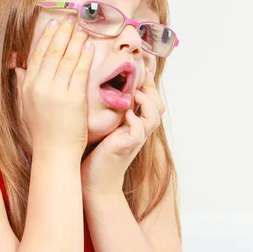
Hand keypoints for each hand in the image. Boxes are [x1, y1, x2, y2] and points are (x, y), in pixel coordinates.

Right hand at [16, 15, 92, 156]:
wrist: (55, 151)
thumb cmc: (44, 131)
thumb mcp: (27, 106)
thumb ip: (23, 85)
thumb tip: (19, 68)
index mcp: (28, 86)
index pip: (37, 55)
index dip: (46, 38)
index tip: (54, 24)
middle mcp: (40, 86)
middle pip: (51, 53)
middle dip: (62, 34)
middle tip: (71, 19)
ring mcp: (56, 92)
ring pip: (66, 59)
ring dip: (75, 41)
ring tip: (82, 29)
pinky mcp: (73, 99)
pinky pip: (79, 72)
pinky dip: (84, 57)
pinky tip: (88, 46)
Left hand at [81, 70, 165, 194]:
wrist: (93, 182)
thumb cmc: (94, 153)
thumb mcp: (104, 126)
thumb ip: (108, 109)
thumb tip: (99, 85)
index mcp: (135, 123)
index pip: (151, 99)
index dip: (148, 83)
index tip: (138, 69)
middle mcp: (139, 129)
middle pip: (159, 105)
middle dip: (151, 88)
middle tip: (138, 76)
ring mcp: (135, 138)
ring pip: (155, 116)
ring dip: (147, 102)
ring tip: (135, 93)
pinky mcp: (128, 146)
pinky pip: (140, 130)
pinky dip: (135, 120)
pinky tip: (126, 113)